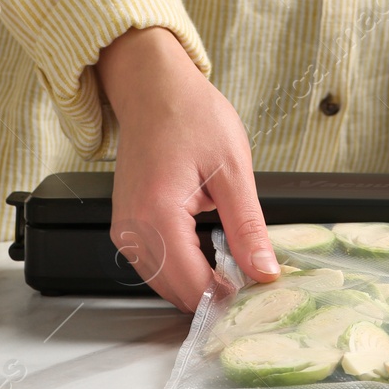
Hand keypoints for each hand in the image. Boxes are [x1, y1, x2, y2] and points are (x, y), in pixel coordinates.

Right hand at [97, 27, 277, 310]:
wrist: (153, 89)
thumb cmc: (190, 115)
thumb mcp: (233, 169)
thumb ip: (248, 228)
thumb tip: (264, 271)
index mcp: (158, 214)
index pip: (194, 286)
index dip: (229, 299)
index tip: (260, 296)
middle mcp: (132, 228)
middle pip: (176, 292)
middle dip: (215, 295)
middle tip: (254, 283)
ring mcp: (124, 228)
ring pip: (164, 283)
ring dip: (199, 284)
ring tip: (236, 268)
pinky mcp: (126, 224)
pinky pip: (154, 265)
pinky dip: (183, 268)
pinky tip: (210, 254)